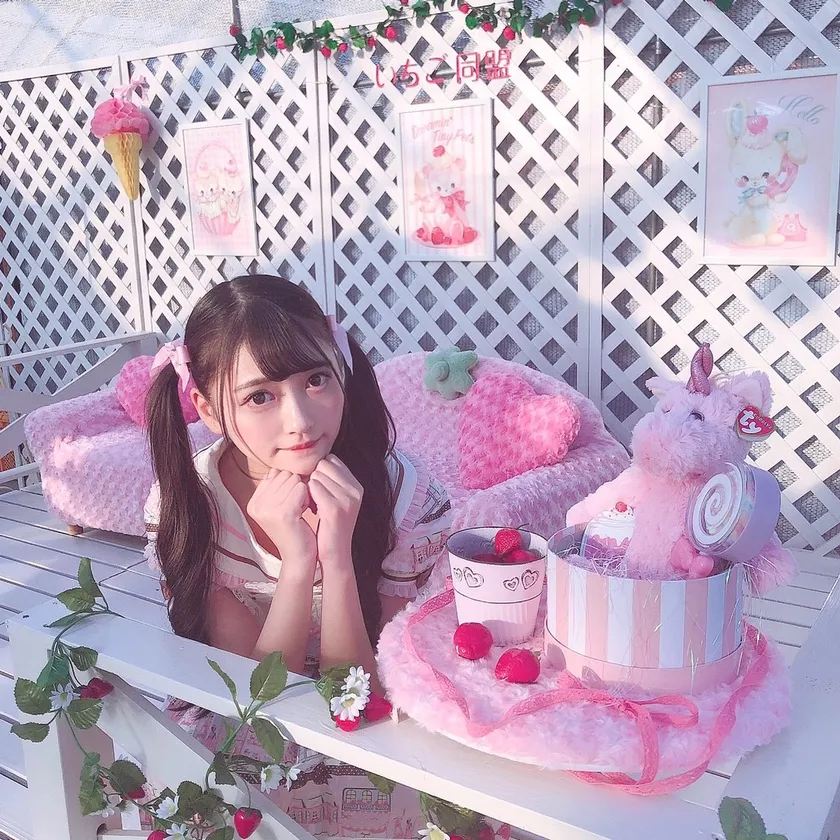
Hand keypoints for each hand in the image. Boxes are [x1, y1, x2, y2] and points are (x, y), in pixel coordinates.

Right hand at [246, 468, 316, 575]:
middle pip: (285, 474)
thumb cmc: (295, 528)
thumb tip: (279, 465)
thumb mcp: (280, 505)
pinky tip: (306, 511)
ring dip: (304, 493)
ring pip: (295, 479)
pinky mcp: (283, 513)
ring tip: (301, 510)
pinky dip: (308, 497)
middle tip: (298, 507)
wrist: (300, 556)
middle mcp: (256, 505)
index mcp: (253, 502)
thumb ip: (277, 485)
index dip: (290, 484)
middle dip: (297, 487)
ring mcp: (268, 509)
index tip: (291, 503)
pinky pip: (302, 489)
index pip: (276, 473)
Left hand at [308, 455, 362, 571]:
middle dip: (313, 477)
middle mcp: (355, 490)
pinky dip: (305, 495)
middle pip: (323, 464)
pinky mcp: (335, 508)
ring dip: (308, 487)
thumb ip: (331, 480)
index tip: (315, 489)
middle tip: (312, 497)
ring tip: (311, 504)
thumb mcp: (336, 499)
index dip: (319, 471)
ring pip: (316, 474)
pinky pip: (312, 487)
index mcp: (356, 486)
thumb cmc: (329, 526)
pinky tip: (307, 508)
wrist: (334, 554)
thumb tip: (315, 460)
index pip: (331, 460)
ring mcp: (347, 499)